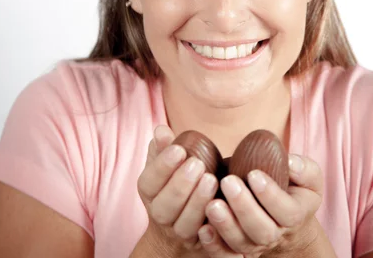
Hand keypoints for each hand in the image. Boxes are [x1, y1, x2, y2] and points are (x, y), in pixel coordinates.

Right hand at [137, 125, 219, 255]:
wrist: (178, 219)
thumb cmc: (173, 180)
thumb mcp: (165, 162)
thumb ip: (163, 147)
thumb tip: (161, 129)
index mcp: (149, 191)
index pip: (149, 181)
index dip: (162, 166)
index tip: (178, 149)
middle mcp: (159, 214)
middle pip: (165, 206)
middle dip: (180, 185)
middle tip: (197, 164)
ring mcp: (178, 232)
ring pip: (185, 224)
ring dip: (198, 202)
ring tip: (211, 179)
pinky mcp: (198, 243)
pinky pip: (206, 239)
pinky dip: (214, 223)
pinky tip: (223, 203)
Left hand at [197, 154, 322, 256]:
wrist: (284, 219)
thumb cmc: (294, 190)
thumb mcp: (308, 177)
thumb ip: (303, 169)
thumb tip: (289, 162)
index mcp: (295, 216)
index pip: (286, 211)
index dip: (270, 195)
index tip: (254, 174)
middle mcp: (275, 235)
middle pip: (261, 230)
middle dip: (244, 206)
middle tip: (229, 182)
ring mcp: (254, 245)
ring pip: (241, 243)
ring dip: (226, 225)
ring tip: (213, 203)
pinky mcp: (236, 249)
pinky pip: (225, 255)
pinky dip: (214, 245)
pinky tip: (203, 228)